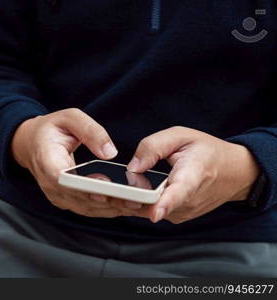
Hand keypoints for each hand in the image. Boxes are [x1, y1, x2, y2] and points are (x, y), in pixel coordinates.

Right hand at [11, 108, 139, 217]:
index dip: (84, 187)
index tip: (107, 190)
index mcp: (46, 160)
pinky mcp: (67, 201)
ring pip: (87, 208)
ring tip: (141, 205)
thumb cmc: (51, 129)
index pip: (62, 179)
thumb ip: (90, 131)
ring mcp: (57, 196)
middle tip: (138, 200)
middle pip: (80, 199)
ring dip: (114, 209)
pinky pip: (89, 209)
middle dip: (110, 201)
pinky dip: (109, 209)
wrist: (32, 144)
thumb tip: (110, 152)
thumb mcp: (70, 118)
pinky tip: (130, 207)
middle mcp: (50, 184)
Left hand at [127, 126, 259, 223]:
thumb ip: (154, 146)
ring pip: (148, 210)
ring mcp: (184, 211)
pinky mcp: (178, 217)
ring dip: (133, 199)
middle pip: (155, 204)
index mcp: (193, 174)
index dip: (166, 203)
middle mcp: (190, 199)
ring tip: (131, 181)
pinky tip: (140, 189)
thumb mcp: (181, 136)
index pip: (180, 191)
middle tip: (118, 181)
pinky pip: (150, 212)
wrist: (235, 173)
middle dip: (131, 196)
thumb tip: (133, 167)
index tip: (155, 213)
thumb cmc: (208, 152)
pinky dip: (140, 202)